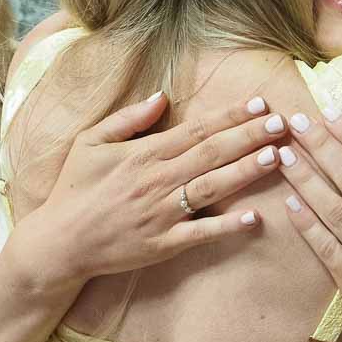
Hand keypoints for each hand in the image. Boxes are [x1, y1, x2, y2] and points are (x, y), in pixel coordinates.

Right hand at [31, 92, 287, 280]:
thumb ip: (127, 119)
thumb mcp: (91, 143)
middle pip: (212, 153)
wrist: (59, 242)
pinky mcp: (162, 244)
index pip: (197, 129)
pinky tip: (253, 217)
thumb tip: (161, 97)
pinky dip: (226, 226)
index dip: (230, 116)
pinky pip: (200, 233)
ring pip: (211, 187)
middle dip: (249, 136)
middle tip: (281, 123)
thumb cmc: (75, 188)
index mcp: (144, 154)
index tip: (260, 103)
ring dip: (245, 171)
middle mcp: (157, 180)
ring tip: (276, 156)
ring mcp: (161, 213)